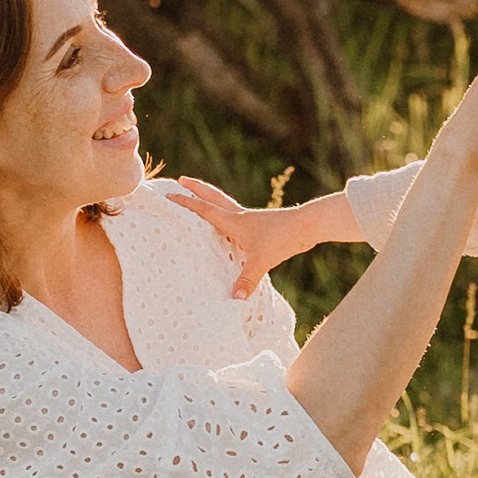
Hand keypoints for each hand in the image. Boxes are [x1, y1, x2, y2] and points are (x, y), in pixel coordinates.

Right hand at [163, 176, 342, 297]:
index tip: (169, 194)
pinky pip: (237, 216)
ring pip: (225, 204)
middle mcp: (240, 216)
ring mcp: (250, 219)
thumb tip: (235, 298)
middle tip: (181, 179)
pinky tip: (229, 222)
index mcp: (234, 221)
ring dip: (211, 197)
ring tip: (201, 195)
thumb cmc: (283, 238)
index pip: (204, 209)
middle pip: (213, 197)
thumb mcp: (263, 260)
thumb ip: (247, 279)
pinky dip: (226, 213)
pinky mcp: (260, 225)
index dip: (186, 203)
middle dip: (196, 189)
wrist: (308, 225)